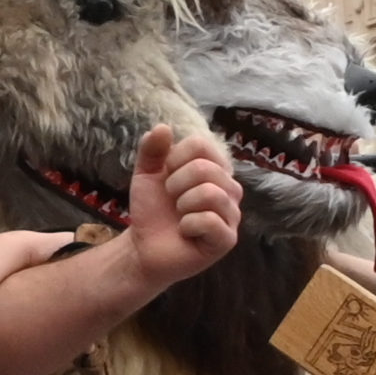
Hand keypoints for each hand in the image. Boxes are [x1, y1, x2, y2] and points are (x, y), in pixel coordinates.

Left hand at [118, 125, 241, 288]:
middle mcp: (229, 188)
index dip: (174, 158)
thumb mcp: (146, 175)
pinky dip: (188, 224)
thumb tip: (163, 127)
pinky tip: (185, 231)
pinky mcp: (227, 239)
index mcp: (214, 168)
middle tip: (171, 200)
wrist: (144, 247)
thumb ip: (152, 150)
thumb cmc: (153, 210)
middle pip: (204, 168)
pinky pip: (210, 220)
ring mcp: (231, 214)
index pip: (200, 144)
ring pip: (210, 193)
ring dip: (182, 204)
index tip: (166, 177)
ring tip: (179, 215)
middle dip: (175, 184)